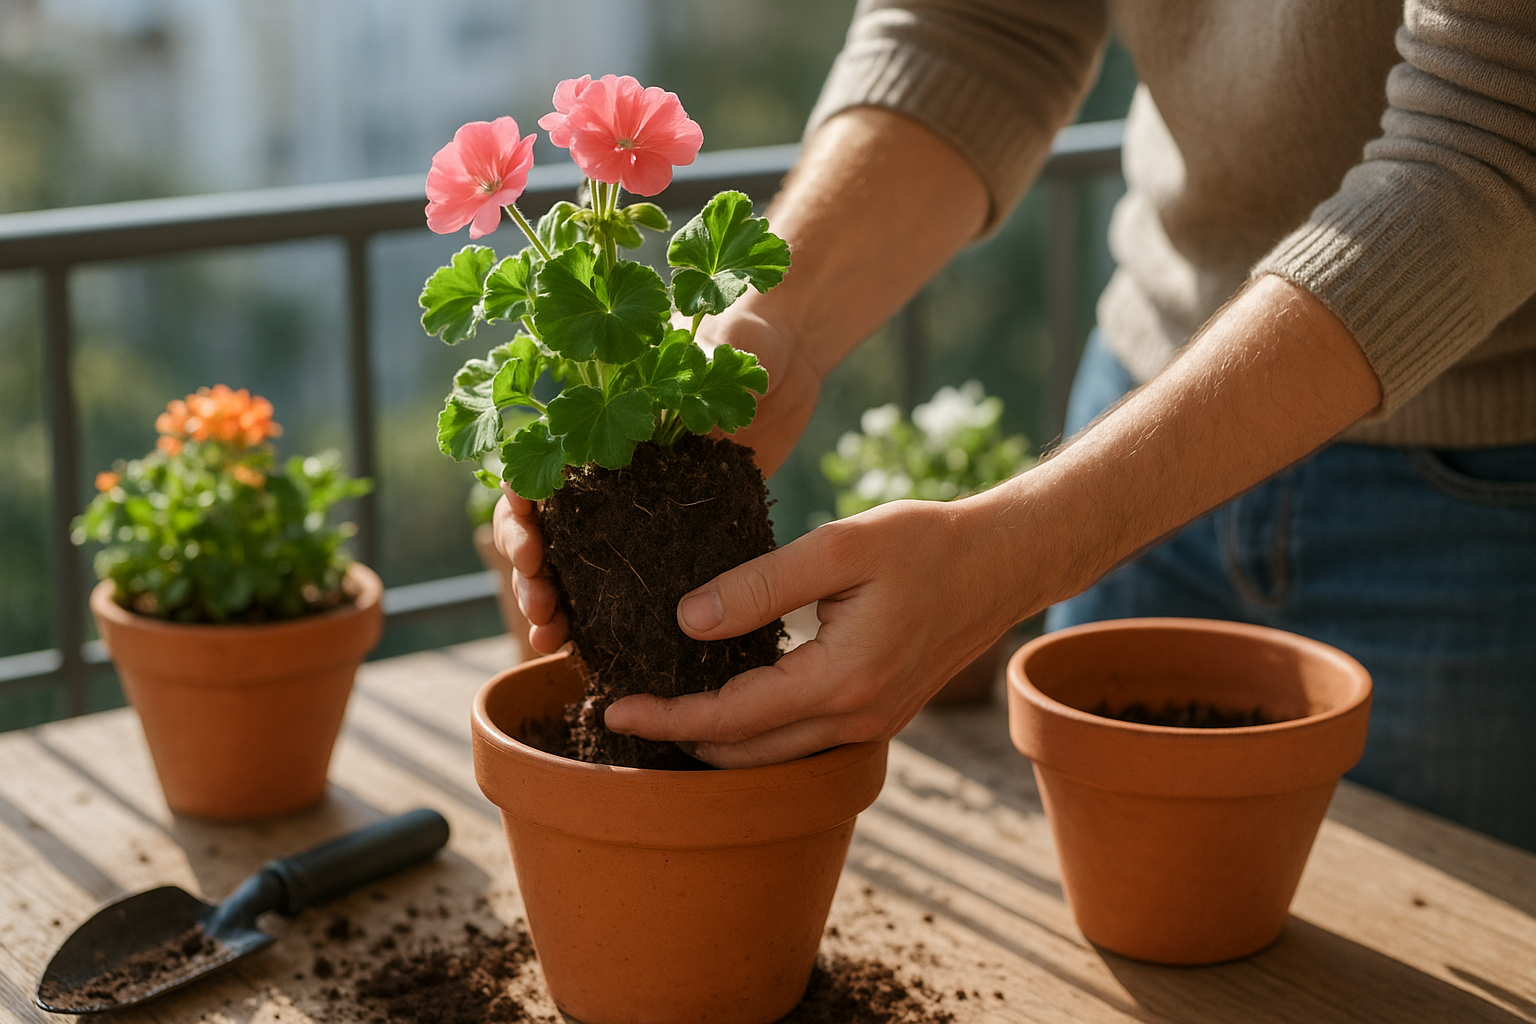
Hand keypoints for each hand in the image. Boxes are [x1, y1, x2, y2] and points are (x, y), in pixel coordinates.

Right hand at [496, 301, 818, 649]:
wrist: (790, 359)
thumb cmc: (748, 337)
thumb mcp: (725, 345)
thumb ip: (700, 372)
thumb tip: (683, 424)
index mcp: (597, 414)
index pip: (535, 464)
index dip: (520, 506)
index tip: (530, 540)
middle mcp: (606, 462)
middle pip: (544, 522)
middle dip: (527, 567)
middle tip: (540, 600)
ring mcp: (636, 501)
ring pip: (573, 561)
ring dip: (550, 601)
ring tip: (551, 638)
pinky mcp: (674, 529)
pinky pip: (628, 578)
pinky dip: (600, 614)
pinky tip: (586, 648)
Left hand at [602, 497, 1027, 766]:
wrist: (1001, 563)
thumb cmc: (925, 543)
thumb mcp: (839, 547)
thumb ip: (761, 585)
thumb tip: (687, 619)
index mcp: (843, 679)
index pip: (733, 718)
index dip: (668, 717)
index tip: (616, 707)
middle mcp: (858, 718)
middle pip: (747, 755)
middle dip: (681, 738)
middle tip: (625, 713)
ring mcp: (872, 725)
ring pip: (775, 756)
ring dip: (718, 742)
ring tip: (665, 710)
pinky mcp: (879, 716)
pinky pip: (803, 740)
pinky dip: (757, 732)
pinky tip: (727, 700)